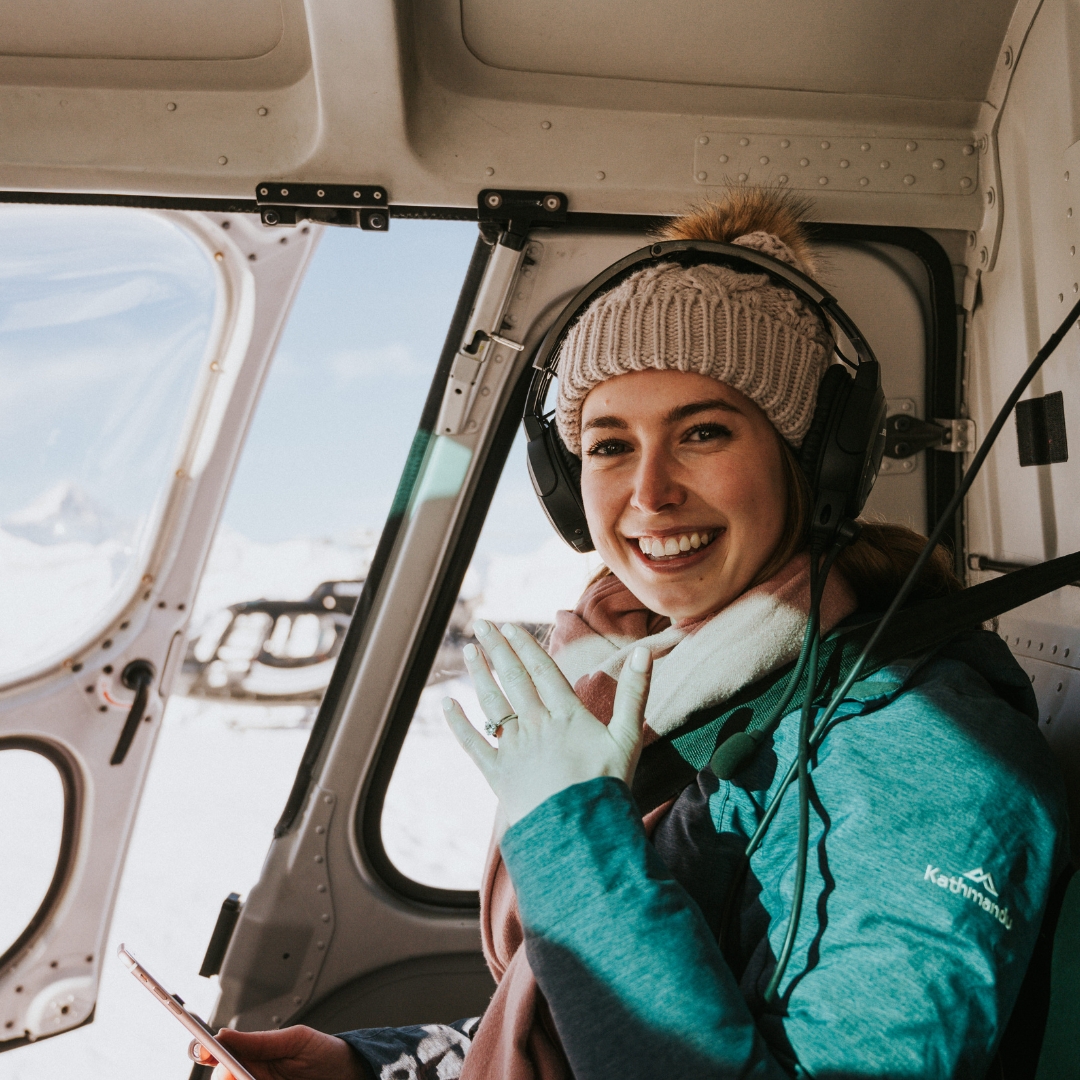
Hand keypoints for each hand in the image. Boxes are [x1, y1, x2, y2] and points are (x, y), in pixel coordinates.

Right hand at [194, 1025, 366, 1079]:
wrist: (350, 1075)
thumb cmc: (325, 1054)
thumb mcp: (295, 1040)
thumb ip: (260, 1040)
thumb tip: (224, 1034)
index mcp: (255, 1055)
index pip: (222, 1055)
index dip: (208, 1052)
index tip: (205, 1051)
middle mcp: (252, 1075)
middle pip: (223, 1077)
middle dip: (224, 1075)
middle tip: (232, 1071)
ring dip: (236, 1079)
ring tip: (244, 1075)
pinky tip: (251, 1077)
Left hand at [443, 620, 651, 826]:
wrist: (580, 833)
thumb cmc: (607, 786)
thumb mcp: (629, 737)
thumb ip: (634, 692)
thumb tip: (643, 651)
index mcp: (566, 714)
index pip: (541, 670)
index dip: (524, 645)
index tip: (508, 626)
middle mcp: (536, 725)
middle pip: (513, 679)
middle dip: (496, 649)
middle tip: (481, 624)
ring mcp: (514, 749)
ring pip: (492, 704)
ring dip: (479, 675)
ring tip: (468, 652)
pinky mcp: (498, 774)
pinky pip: (473, 744)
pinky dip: (458, 723)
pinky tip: (446, 704)